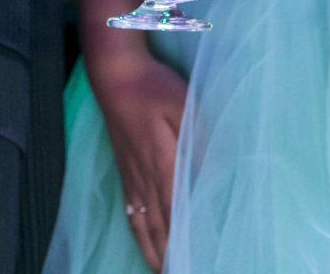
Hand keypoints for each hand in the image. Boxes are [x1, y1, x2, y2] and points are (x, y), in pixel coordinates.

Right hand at [87, 54, 187, 272]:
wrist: (115, 75)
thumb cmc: (151, 86)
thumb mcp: (183, 105)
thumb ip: (199, 136)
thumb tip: (215, 167)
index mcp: (161, 162)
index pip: (174, 211)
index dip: (183, 240)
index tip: (190, 261)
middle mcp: (143, 175)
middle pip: (156, 225)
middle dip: (167, 254)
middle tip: (179, 273)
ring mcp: (131, 173)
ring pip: (140, 221)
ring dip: (151, 248)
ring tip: (161, 270)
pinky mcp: (124, 167)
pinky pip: (128, 208)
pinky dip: (135, 229)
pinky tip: (140, 237)